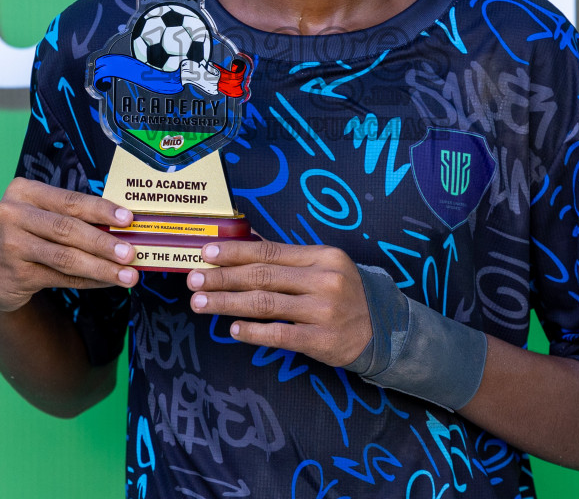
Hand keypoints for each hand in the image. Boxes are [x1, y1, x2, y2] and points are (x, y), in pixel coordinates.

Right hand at [0, 177, 138, 311]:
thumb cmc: (22, 235)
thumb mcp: (36, 215)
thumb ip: (69, 216)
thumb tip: (120, 227)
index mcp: (23, 192)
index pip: (69, 200)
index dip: (101, 210)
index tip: (127, 219)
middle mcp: (12, 215)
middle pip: (68, 229)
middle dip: (104, 243)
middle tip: (131, 253)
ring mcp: (11, 246)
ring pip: (65, 258)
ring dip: (101, 267)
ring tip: (127, 275)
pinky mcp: (15, 274)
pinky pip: (61, 278)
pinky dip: (88, 280)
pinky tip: (107, 282)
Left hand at [186, 240, 371, 366]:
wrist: (385, 330)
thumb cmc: (347, 294)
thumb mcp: (325, 265)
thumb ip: (288, 256)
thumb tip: (248, 238)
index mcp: (322, 256)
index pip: (269, 251)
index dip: (235, 252)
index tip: (206, 253)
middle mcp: (323, 281)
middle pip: (262, 276)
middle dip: (222, 278)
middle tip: (194, 280)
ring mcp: (323, 311)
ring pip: (265, 304)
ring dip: (228, 303)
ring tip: (201, 303)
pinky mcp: (322, 341)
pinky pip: (280, 335)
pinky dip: (253, 332)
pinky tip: (233, 329)